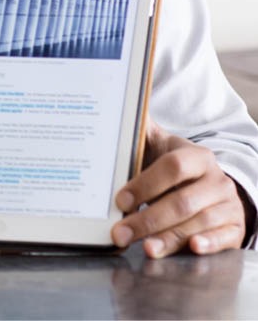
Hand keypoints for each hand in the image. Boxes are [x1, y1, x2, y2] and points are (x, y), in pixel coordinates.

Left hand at [111, 120, 245, 257]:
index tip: (120, 199)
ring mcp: (228, 205)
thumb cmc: (175, 165)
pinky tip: (191, 248)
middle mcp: (217, 180)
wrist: (210, 184)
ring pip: (198, 223)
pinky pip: (223, 239)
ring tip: (145, 247)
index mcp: (197, 156)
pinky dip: (208, 244)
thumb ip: (142, 130)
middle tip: (122, 233)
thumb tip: (124, 107)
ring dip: (169, 238)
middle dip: (148, 220)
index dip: (146, 184)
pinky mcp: (235, 228)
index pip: (173, 167)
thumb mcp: (162, 144)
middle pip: (182, 202)